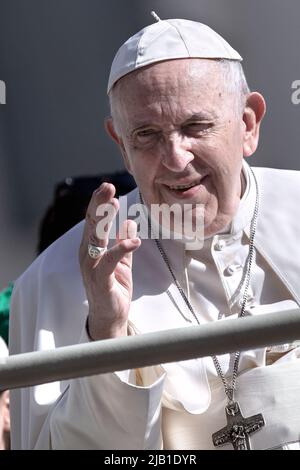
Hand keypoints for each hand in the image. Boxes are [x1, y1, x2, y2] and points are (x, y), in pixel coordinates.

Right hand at [79, 183, 140, 339]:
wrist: (111, 316)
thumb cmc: (114, 287)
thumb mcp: (122, 261)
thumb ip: (123, 242)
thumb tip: (129, 222)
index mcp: (92, 247)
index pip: (94, 220)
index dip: (100, 203)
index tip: (108, 186)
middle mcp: (87, 254)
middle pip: (91, 224)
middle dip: (98, 204)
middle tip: (107, 186)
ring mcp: (91, 267)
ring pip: (95, 238)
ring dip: (105, 220)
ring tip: (114, 203)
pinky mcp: (100, 280)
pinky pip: (108, 261)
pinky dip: (120, 249)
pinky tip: (134, 241)